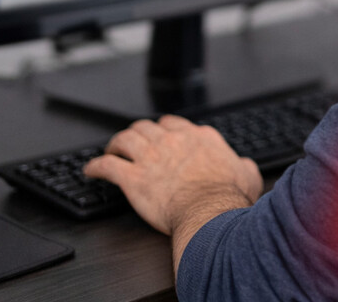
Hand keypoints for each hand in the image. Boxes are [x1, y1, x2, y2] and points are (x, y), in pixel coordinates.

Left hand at [84, 115, 261, 235]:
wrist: (209, 213)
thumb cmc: (227, 198)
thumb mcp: (248, 175)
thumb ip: (244, 165)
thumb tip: (245, 166)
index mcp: (198, 138)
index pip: (173, 123)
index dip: (163, 129)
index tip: (160, 135)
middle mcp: (172, 141)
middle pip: (146, 127)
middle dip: (137, 133)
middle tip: (131, 141)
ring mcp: (150, 157)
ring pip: (124, 139)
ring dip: (114, 144)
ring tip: (110, 150)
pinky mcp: (133, 178)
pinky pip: (106, 166)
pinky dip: (95, 166)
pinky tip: (90, 170)